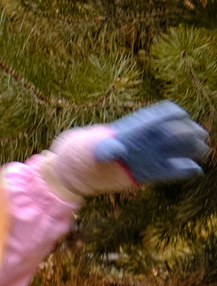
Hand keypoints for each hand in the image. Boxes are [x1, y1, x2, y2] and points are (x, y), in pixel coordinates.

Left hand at [44, 104, 209, 200]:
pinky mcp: (150, 172)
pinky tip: (194, 170)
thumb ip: (106, 148)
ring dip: (191, 149)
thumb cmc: (87, 153)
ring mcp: (150, 155)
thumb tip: (115, 150)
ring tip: (202, 150)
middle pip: (175, 130)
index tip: (180, 116)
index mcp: (137, 128)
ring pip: (177, 149)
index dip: (172, 114)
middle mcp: (147, 140)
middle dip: (188, 132)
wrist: (82, 169)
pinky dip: (183, 170)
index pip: (161, 114)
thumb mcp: (94, 149)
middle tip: (198, 137)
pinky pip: (171, 170)